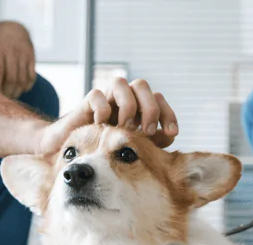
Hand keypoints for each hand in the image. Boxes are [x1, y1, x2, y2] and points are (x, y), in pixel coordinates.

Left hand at [0, 21, 35, 98]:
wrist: (13, 27)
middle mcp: (12, 51)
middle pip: (11, 77)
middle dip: (8, 92)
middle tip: (4, 99)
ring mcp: (24, 54)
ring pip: (22, 79)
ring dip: (17, 91)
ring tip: (12, 96)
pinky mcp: (32, 57)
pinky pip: (32, 76)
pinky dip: (27, 85)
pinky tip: (22, 89)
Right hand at [36, 77, 178, 154]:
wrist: (80, 154)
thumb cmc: (111, 149)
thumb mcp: (135, 147)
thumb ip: (153, 143)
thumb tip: (171, 139)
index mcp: (138, 106)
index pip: (158, 100)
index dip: (168, 114)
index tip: (172, 134)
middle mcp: (123, 98)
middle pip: (142, 85)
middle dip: (149, 108)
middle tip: (148, 132)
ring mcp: (105, 99)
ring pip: (120, 83)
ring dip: (127, 106)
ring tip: (125, 128)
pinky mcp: (86, 104)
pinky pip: (96, 96)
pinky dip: (102, 110)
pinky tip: (103, 126)